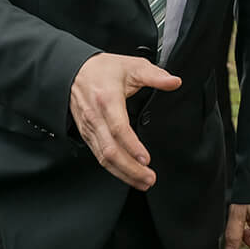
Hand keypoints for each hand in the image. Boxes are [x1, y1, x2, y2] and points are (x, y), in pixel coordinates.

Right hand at [68, 53, 180, 189]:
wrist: (74, 71)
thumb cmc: (103, 69)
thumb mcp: (132, 66)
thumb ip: (155, 75)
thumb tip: (175, 81)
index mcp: (107, 99)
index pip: (118, 128)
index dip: (132, 146)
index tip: (146, 159)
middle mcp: (95, 117)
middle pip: (110, 150)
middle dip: (130, 169)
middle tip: (149, 178)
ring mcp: (89, 128)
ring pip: (103, 157)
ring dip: (123, 173)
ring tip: (143, 182)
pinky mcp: (87, 135)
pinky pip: (99, 156)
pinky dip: (113, 169)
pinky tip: (127, 175)